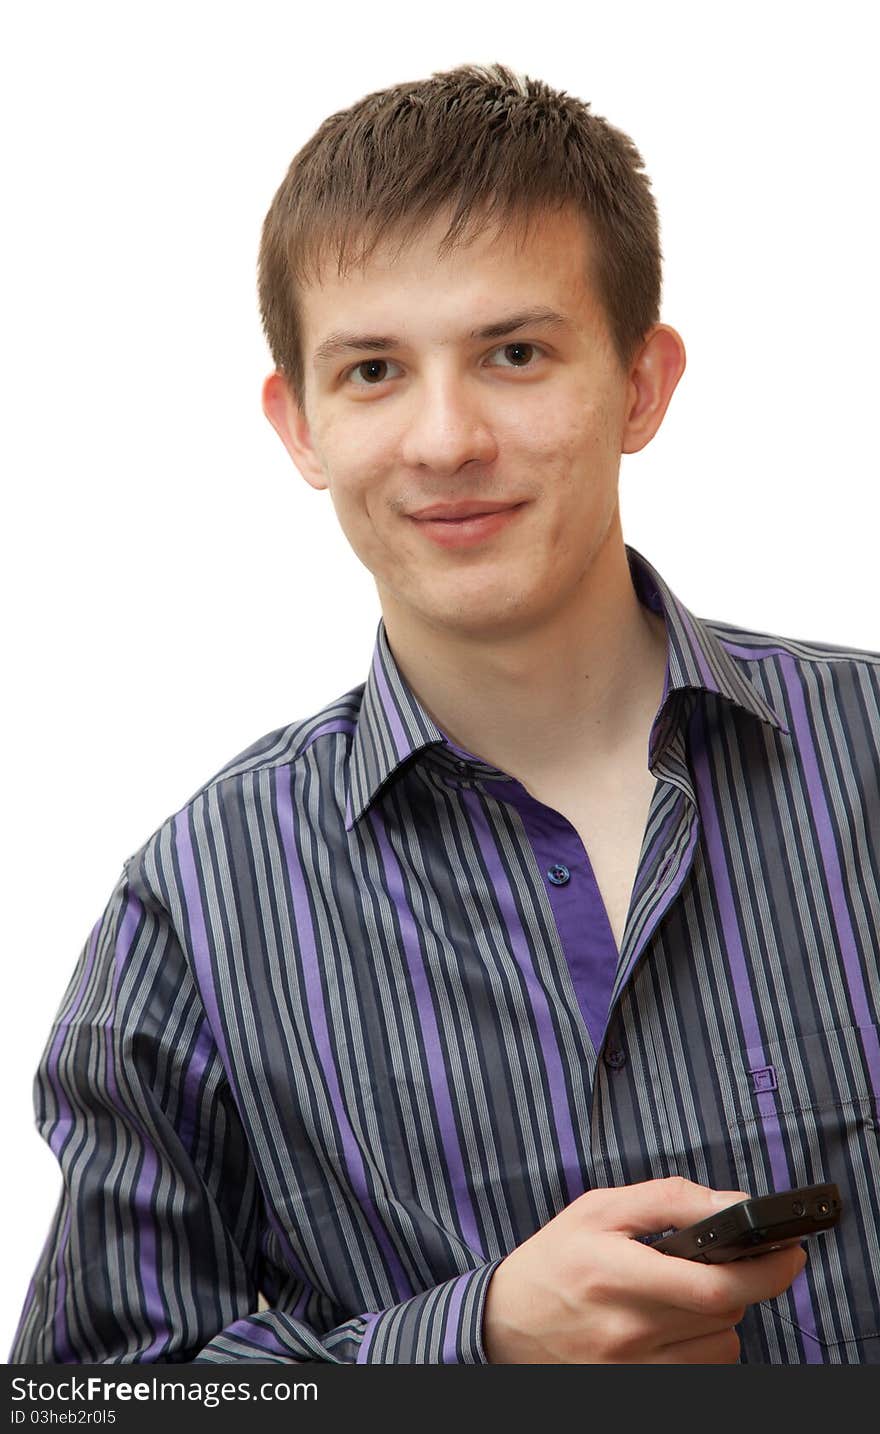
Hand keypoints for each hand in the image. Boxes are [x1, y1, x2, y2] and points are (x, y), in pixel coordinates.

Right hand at [482, 1176, 806, 1363]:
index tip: (788, 1251)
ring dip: (722, 1316)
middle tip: (745, 1261)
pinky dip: (703, 1346)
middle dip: (748, 1282)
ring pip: (722, 1346)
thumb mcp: (600, 1208)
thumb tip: (732, 1204)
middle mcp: (627, 1329)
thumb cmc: (554, 1260)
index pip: (713, 1286)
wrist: (505, 1324)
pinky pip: (701, 1372)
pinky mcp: (638, 1388)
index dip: (765, 1269)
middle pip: (726, 1315)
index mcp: (615, 1272)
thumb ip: (669, 1199)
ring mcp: (633, 1368)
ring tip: (689, 1292)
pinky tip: (677, 1323)